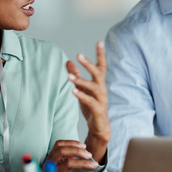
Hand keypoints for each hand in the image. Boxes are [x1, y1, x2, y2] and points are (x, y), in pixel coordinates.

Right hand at [44, 140, 97, 171]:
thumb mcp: (58, 167)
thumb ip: (66, 158)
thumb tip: (80, 151)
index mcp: (50, 158)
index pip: (59, 144)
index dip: (72, 143)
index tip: (84, 146)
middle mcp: (50, 164)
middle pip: (62, 151)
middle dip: (78, 150)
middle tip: (89, 155)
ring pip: (68, 163)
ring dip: (84, 162)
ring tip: (94, 164)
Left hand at [66, 42, 109, 162]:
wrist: (99, 129)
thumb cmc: (92, 108)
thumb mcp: (82, 90)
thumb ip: (77, 76)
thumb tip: (68, 61)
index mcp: (99, 84)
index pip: (101, 66)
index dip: (100, 54)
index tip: (99, 42)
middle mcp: (102, 90)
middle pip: (98, 74)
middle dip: (89, 64)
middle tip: (79, 55)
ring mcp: (102, 100)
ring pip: (94, 87)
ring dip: (81, 81)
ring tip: (69, 76)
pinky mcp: (99, 110)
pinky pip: (91, 101)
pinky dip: (82, 95)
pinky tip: (72, 90)